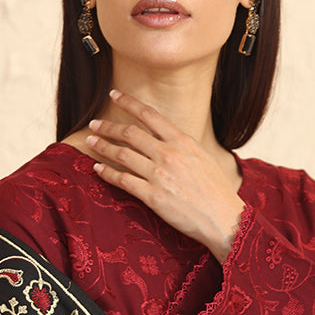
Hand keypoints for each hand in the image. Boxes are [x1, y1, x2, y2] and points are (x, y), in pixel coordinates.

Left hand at [86, 90, 244, 262]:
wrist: (224, 219)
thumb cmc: (218, 192)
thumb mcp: (204, 158)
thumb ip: (183, 147)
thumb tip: (169, 139)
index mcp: (183, 141)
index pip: (149, 115)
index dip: (128, 102)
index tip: (114, 95)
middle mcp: (169, 154)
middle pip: (130, 133)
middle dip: (108, 126)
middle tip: (94, 124)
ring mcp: (159, 175)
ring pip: (122, 154)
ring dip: (102, 146)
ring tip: (90, 142)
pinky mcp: (152, 196)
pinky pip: (123, 180)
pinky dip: (107, 172)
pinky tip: (97, 168)